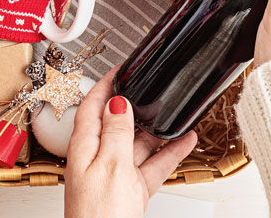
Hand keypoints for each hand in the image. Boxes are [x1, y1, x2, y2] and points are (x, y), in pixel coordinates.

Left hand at [64, 67, 197, 217]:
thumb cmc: (99, 215)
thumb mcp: (111, 164)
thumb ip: (116, 131)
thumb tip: (118, 102)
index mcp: (85, 146)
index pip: (91, 105)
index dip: (106, 84)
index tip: (121, 68)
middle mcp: (98, 158)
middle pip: (116, 122)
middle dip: (136, 105)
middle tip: (152, 87)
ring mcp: (115, 174)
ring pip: (138, 143)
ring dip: (156, 129)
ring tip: (174, 111)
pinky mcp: (131, 190)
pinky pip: (152, 164)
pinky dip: (169, 152)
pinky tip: (184, 141)